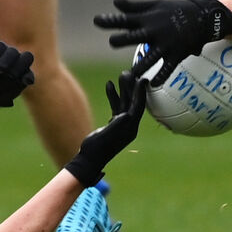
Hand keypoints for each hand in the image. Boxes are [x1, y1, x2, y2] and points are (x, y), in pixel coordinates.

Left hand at [0, 41, 34, 110]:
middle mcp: (9, 55)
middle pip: (13, 51)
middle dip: (7, 60)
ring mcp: (18, 66)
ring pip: (27, 57)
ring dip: (19, 65)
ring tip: (11, 76)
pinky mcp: (23, 78)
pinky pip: (30, 74)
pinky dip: (28, 77)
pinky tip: (26, 82)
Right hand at [65, 71, 147, 185]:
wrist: (88, 159)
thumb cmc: (95, 150)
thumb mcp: (105, 137)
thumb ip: (116, 125)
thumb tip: (125, 114)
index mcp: (130, 128)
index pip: (138, 107)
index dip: (140, 93)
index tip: (143, 79)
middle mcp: (129, 125)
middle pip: (132, 102)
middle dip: (132, 87)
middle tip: (130, 72)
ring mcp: (122, 124)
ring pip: (124, 103)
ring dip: (123, 89)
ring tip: (120, 75)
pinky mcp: (114, 123)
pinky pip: (116, 106)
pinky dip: (114, 96)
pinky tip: (109, 85)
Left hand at [93, 0, 231, 85]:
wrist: (203, 17)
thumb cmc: (174, 11)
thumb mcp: (155, 6)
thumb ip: (134, 8)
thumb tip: (114, 2)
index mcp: (148, 19)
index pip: (126, 19)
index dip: (111, 20)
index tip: (96, 21)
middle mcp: (156, 31)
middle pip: (136, 36)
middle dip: (124, 39)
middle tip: (112, 42)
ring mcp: (167, 44)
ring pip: (150, 57)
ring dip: (140, 67)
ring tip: (129, 75)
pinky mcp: (177, 54)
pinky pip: (168, 68)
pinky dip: (161, 77)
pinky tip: (152, 85)